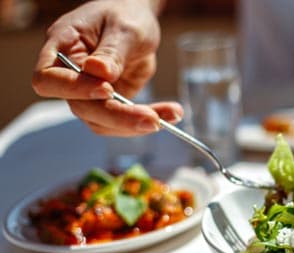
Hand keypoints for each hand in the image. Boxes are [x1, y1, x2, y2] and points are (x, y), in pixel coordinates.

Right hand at [31, 0, 181, 135]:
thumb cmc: (125, 14)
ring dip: (135, 125)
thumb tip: (99, 72)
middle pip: (81, 107)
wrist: (137, 19)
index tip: (107, 89)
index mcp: (62, 46)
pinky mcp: (110, 103)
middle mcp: (70, 74)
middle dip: (118, 116)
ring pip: (102, 122)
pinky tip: (172, 113)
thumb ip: (112, 51)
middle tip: (153, 120)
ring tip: (172, 114)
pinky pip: (123, 121)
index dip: (74, 89)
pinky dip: (146, 120)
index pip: (48, 79)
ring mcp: (89, 92)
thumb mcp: (124, 28)